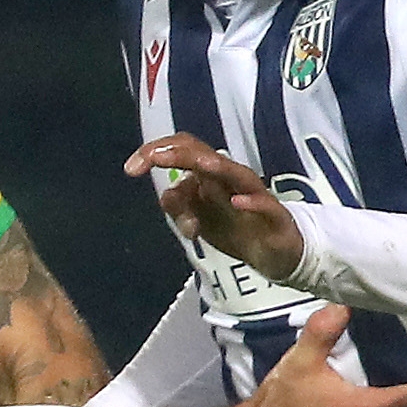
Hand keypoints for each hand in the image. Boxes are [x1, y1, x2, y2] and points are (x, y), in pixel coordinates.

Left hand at [126, 130, 305, 278]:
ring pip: (236, 174)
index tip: (130, 168)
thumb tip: (166, 193)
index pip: (183, 150)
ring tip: (199, 164)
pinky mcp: (275, 216)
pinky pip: (265, 205)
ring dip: (218, 167)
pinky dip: (252, 203)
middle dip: (178, 153)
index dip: (156, 153)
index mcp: (211, 176)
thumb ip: (180, 207)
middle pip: (205, 155)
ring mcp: (254, 195)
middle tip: (153, 160)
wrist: (273, 255)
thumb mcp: (199, 221)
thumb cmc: (235, 230)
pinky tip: (237, 202)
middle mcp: (231, 179)